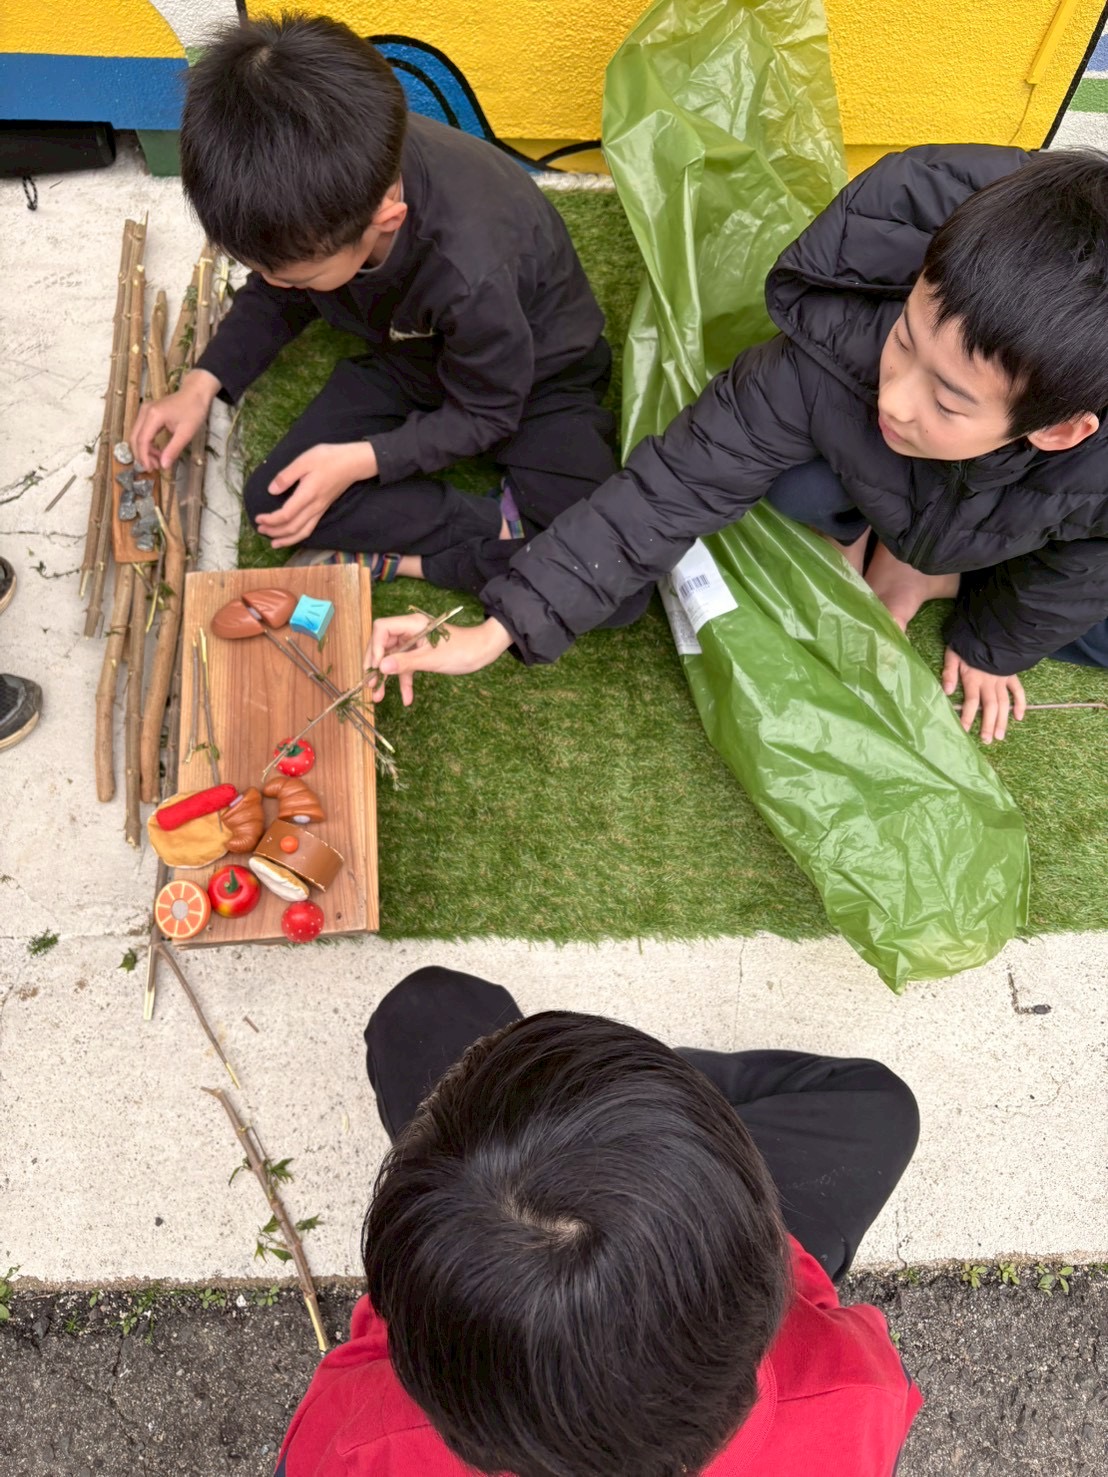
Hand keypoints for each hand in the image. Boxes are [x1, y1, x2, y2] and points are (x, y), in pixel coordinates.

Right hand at [131, 368, 219, 470]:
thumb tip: (164, 466)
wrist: (195, 393)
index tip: (151, 469)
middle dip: (142, 455)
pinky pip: (141, 431)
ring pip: (136, 435)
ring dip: (143, 450)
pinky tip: (156, 452)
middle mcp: (145, 412)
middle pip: (135, 438)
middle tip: (153, 468)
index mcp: (153, 416)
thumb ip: (173, 449)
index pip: (142, 440)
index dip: (144, 457)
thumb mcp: (186, 433)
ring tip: (157, 461)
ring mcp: (144, 411)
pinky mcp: (147, 413)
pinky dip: (146, 443)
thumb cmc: (193, 410)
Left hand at [255, 442, 376, 548]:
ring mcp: (320, 510)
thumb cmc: (328, 458)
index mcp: (307, 495)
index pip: (286, 515)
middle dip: (274, 531)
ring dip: (286, 539)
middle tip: (260, 529)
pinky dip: (298, 536)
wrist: (353, 463)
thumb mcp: (304, 460)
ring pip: (302, 532)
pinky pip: (309, 528)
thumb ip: (286, 476)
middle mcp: (314, 507)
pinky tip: (291, 536)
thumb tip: (271, 490)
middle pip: (292, 527)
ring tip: (273, 542)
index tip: (258, 518)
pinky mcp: (323, 509)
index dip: (270, 520)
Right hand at [365, 614, 512, 705]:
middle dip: (376, 665)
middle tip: (369, 683)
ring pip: (393, 659)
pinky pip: (407, 667)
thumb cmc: (462, 650)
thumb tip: (381, 667)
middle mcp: (410, 631)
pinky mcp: (421, 655)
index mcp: (412, 624)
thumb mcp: (432, 659)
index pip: (382, 629)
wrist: (484, 652)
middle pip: (383, 645)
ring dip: (387, 677)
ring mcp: (415, 644)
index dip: (375, 647)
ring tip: (377, 696)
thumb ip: (405, 663)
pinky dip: (406, 682)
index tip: (376, 667)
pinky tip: (407, 699)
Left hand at [942, 646, 1026, 743]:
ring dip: (1002, 720)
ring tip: (1000, 736)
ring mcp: (1002, 679)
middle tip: (987, 740)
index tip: (964, 731)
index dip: (967, 717)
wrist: (991, 629)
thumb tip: (946, 691)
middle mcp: (989, 682)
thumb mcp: (953, 653)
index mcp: (973, 678)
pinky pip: (1018, 691)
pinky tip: (1019, 717)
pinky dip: (1020, 703)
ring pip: (1003, 703)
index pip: (970, 702)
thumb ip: (949, 671)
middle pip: (989, 707)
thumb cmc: (968, 642)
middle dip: (988, 724)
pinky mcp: (1011, 674)